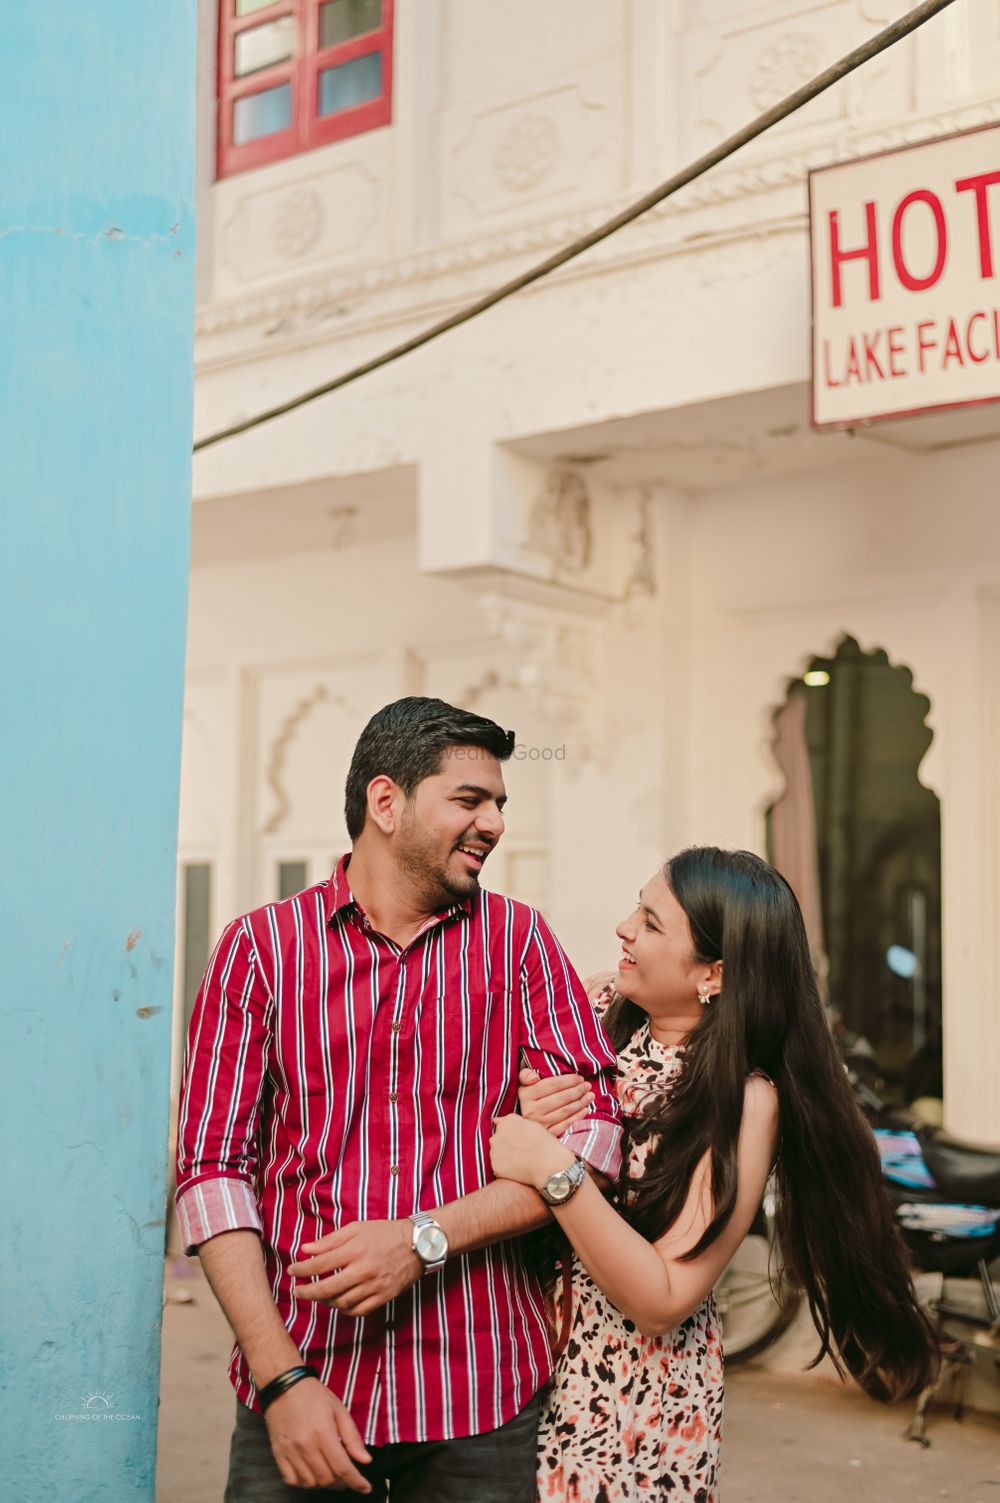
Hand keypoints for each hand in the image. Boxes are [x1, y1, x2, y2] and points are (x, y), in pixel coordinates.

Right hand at [263, 1377, 371, 1492]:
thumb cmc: (313, 1395)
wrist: (283, 1385)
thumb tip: (365, 1460)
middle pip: (327, 1479)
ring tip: (331, 1474)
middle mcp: (305, 1446)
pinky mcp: (278, 1454)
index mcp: (323, 1433)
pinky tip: (312, 1474)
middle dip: (342, 1482)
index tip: (365, 1488)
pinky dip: (304, 1483)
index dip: (356, 1482)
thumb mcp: (339, 1410)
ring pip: (310, 1483)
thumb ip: (352, 1437)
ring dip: (324, 1484)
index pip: (342, 1468)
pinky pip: (291, 1480)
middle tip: (348, 1476)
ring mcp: (290, 1452)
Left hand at [288, 1220, 420, 1315]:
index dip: (301, 1269)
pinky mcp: (383, 1297)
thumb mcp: (357, 1228)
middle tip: (297, 1291)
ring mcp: (374, 1286)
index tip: (292, 1271)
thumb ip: (331, 1240)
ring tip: (318, 1295)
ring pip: (341, 1302)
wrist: (418, 1244)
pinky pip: (358, 1311)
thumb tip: (306, 1250)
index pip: (320, 1264)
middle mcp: (363, 1270)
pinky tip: (338, 1302)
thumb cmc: (385, 1232)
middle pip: (327, 1289)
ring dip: (325, 1301)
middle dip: (307, 1292)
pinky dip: (344, 1310)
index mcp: (355, 1250)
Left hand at [490, 1112, 573, 1186]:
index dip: (512, 1136)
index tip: (521, 1142)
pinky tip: (518, 1170)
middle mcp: (495, 1138)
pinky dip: (506, 1170)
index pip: (501, 1129)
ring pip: (497, 1156)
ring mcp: (494, 1153)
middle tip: (522, 1152)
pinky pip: (499, 1169)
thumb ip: (511, 1119)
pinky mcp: (496, 1168)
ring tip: (521, 1161)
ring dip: (505, 1158)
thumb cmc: (543, 1142)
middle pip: (497, 1142)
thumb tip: (495, 1120)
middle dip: (506, 1147)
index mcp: (503, 1125)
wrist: (547, 1163)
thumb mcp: (529, 1124)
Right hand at [518, 1067, 593, 1134]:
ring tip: (590, 1096)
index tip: (579, 1078)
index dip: (569, 1080)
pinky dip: (577, 1117)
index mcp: (526, 1095)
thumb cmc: (529, 1099)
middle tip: (588, 1086)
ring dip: (581, 1102)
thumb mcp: (524, 1084)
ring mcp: (540, 1124)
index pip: (552, 1084)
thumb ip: (526, 1075)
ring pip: (565, 1111)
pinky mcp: (547, 1135)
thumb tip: (534, 1078)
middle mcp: (531, 1110)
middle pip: (561, 1098)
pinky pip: (566, 1125)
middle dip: (578, 1090)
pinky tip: (585, 1110)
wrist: (524, 1128)